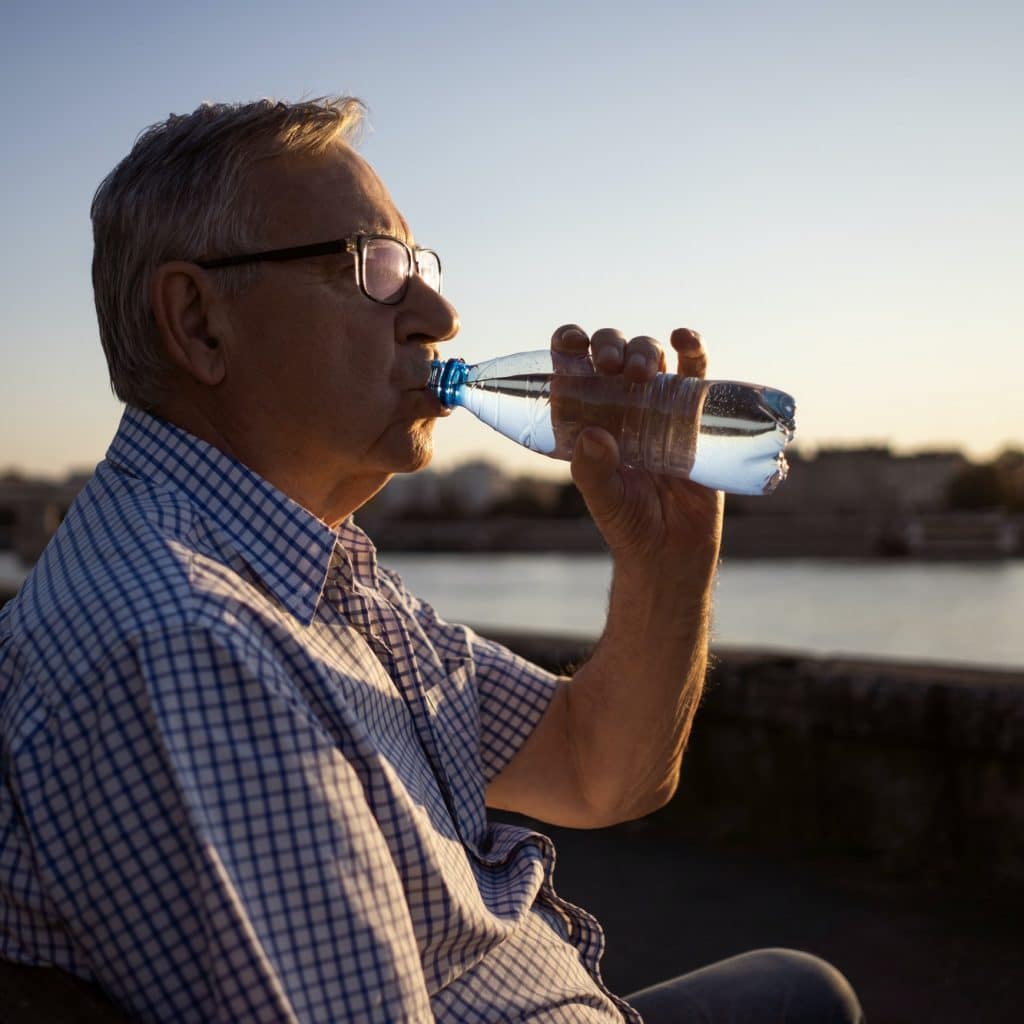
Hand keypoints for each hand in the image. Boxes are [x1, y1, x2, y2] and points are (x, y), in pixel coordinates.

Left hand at [551, 324, 723, 572]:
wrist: (675, 549)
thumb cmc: (630, 523)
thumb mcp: (605, 499)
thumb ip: (593, 471)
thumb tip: (592, 435)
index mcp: (588, 416)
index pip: (573, 367)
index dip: (569, 343)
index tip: (570, 342)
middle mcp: (620, 402)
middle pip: (613, 353)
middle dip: (609, 346)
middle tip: (609, 366)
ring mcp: (659, 404)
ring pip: (651, 355)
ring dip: (644, 349)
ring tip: (642, 371)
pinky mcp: (696, 411)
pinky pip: (696, 370)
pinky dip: (692, 347)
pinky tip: (685, 339)